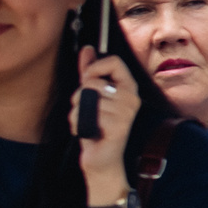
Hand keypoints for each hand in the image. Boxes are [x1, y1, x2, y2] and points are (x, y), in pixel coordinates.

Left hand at [76, 48, 140, 192]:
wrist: (100, 157)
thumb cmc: (96, 125)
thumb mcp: (91, 95)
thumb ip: (90, 71)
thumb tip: (88, 49)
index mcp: (127, 88)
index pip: (114, 61)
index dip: (94, 68)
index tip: (88, 80)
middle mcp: (130, 98)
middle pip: (93, 81)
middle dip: (79, 96)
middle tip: (89, 111)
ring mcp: (126, 113)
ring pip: (85, 99)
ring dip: (77, 113)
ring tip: (89, 123)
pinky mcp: (118, 127)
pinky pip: (86, 115)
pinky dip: (78, 124)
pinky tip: (89, 132)